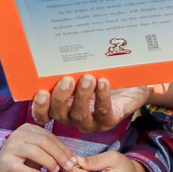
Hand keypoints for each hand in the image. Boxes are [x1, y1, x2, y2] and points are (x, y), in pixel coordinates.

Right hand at [0, 125, 77, 171]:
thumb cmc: (23, 156)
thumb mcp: (37, 149)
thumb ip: (52, 151)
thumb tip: (72, 159)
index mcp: (28, 128)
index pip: (49, 136)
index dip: (63, 148)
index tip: (73, 159)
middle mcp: (18, 134)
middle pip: (43, 142)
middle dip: (59, 154)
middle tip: (68, 166)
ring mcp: (11, 147)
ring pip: (34, 151)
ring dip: (48, 161)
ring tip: (55, 170)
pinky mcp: (6, 161)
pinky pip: (20, 167)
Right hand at [32, 75, 151, 131]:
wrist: (132, 83)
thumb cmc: (102, 74)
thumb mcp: (83, 70)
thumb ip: (70, 66)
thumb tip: (56, 50)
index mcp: (63, 106)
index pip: (44, 114)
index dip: (40, 107)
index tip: (40, 92)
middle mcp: (73, 117)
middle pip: (59, 114)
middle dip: (61, 97)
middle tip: (66, 80)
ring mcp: (91, 121)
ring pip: (80, 115)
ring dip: (82, 96)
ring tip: (88, 78)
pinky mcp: (109, 120)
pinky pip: (104, 112)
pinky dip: (102, 97)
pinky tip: (103, 82)